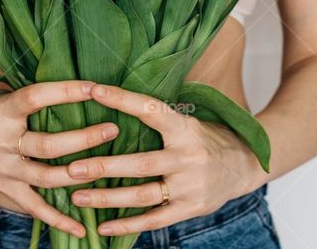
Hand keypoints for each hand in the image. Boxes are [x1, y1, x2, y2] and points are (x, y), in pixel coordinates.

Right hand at [0, 80, 118, 237]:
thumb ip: (28, 86)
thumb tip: (71, 74)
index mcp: (2, 111)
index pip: (35, 97)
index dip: (65, 92)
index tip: (93, 87)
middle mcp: (1, 143)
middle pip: (47, 145)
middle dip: (83, 138)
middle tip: (113, 128)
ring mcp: (4, 171)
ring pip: (47, 176)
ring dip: (80, 173)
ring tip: (108, 165)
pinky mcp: (7, 191)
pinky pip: (36, 209)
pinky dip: (60, 221)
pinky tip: (83, 228)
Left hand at [66, 85, 266, 235]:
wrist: (245, 165)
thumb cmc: (207, 138)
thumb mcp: (190, 120)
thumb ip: (159, 118)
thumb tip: (115, 98)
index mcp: (186, 128)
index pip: (151, 110)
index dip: (122, 99)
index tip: (94, 90)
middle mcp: (188, 157)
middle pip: (140, 163)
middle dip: (103, 166)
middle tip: (71, 167)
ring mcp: (190, 186)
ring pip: (142, 194)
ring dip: (107, 197)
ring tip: (76, 196)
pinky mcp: (190, 208)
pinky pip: (154, 220)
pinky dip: (127, 224)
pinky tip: (102, 226)